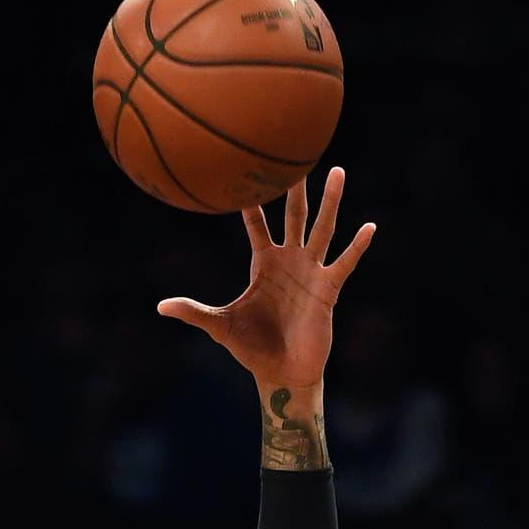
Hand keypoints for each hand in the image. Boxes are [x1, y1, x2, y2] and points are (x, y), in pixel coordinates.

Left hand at [157, 167, 374, 395]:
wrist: (280, 374)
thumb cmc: (252, 349)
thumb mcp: (220, 325)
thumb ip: (194, 312)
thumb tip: (160, 307)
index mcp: (264, 263)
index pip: (256, 224)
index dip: (251, 202)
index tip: (247, 172)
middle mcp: (290, 260)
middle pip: (294, 215)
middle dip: (295, 188)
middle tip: (297, 154)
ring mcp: (310, 272)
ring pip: (322, 229)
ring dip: (330, 202)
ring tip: (337, 171)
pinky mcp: (328, 289)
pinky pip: (344, 263)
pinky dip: (357, 247)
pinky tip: (369, 227)